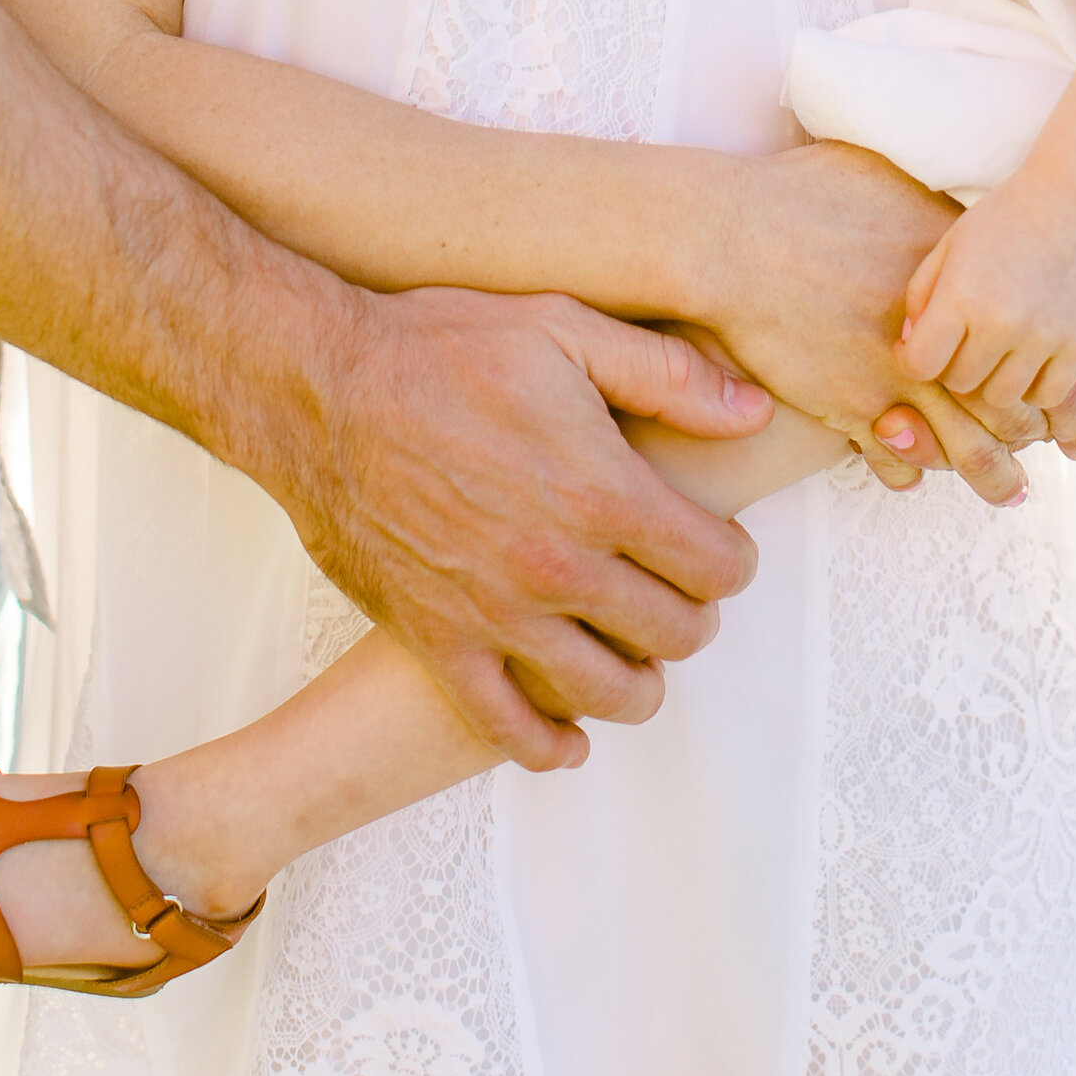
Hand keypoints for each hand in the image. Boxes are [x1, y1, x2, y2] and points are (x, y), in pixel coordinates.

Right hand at [284, 285, 770, 773]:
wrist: (322, 389)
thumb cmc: (441, 347)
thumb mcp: (564, 328)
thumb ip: (667, 374)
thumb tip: (753, 407)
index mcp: (602, 491)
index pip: (716, 566)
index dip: (732, 559)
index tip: (720, 546)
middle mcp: (558, 566)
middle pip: (673, 634)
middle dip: (692, 616)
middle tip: (678, 592)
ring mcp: (497, 614)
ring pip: (607, 693)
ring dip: (639, 684)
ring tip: (635, 657)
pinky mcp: (438, 642)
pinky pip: (508, 728)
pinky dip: (550, 747)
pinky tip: (570, 737)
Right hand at [712, 141, 1065, 504]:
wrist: (731, 239)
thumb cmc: (797, 195)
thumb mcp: (878, 173)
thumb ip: (920, 188)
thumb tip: (937, 179)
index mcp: (960, 279)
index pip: (1034, 339)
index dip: (1062, 373)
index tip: (1071, 386)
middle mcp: (945, 336)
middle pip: (1016, 404)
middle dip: (1040, 431)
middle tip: (1055, 444)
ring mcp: (903, 380)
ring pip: (971, 449)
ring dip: (996, 475)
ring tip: (1012, 489)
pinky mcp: (856, 409)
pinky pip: (901, 462)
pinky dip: (913, 472)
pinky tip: (918, 474)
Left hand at [898, 179, 1075, 415]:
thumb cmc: (1004, 217)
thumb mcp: (949, 244)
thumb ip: (921, 295)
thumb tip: (911, 344)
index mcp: (961, 296)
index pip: (921, 364)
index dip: (910, 360)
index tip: (916, 346)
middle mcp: (1000, 324)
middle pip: (959, 383)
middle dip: (951, 365)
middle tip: (960, 340)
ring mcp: (1042, 339)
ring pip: (1001, 398)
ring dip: (991, 380)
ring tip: (994, 351)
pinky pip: (1046, 396)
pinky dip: (1032, 387)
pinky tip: (1027, 360)